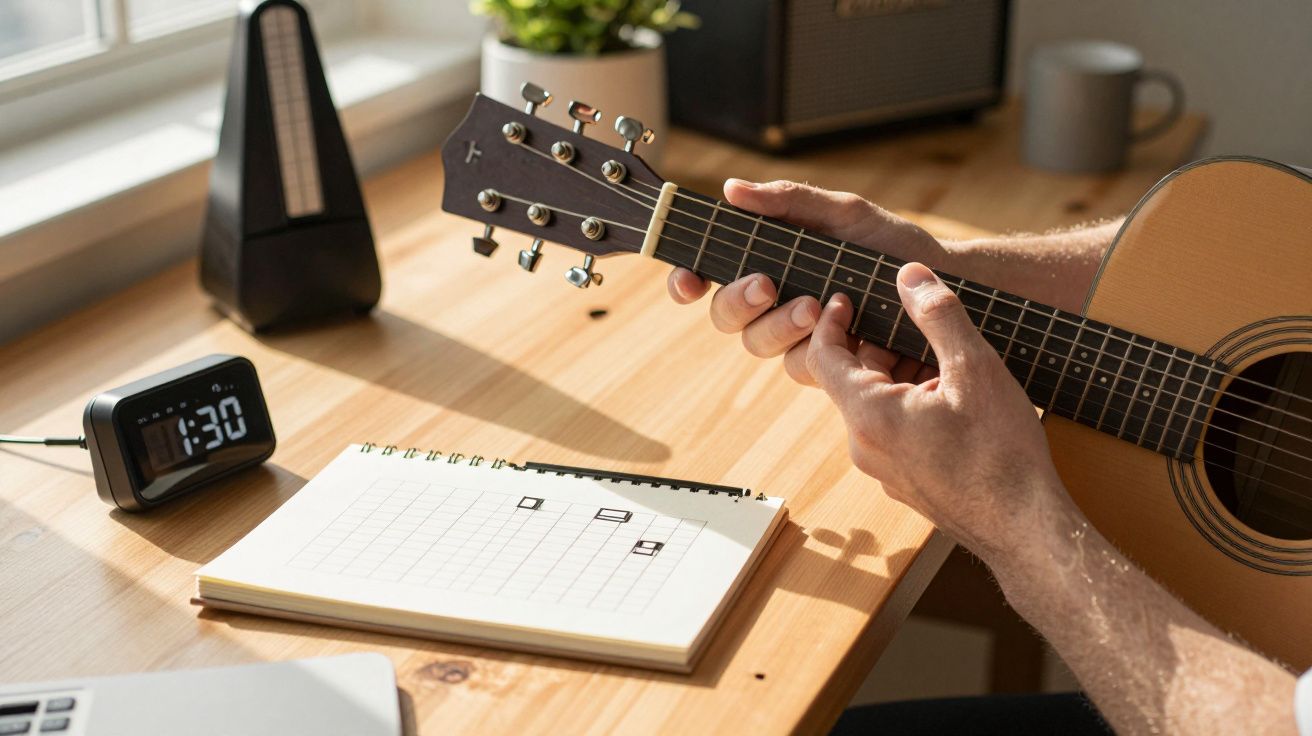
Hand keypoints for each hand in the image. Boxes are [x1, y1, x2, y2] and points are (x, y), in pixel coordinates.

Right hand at [667, 179, 946, 385]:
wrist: (945, 287)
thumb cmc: (891, 247)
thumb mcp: (844, 215)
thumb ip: (790, 203)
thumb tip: (732, 189)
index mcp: (771, 263)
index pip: (712, 274)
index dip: (687, 279)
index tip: (688, 280)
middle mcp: (776, 303)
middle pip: (726, 315)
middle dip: (738, 301)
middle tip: (767, 285)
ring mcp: (799, 337)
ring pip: (758, 344)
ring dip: (779, 325)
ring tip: (815, 307)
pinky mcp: (826, 368)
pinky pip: (799, 368)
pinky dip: (817, 350)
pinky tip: (846, 334)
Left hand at [807, 262, 1068, 558]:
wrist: (1025, 530)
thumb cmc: (1001, 454)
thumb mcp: (974, 369)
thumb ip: (938, 316)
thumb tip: (910, 275)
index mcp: (868, 415)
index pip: (824, 356)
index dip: (832, 321)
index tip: (849, 297)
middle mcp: (864, 446)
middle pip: (852, 379)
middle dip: (880, 345)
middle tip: (916, 322)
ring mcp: (883, 470)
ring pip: (876, 406)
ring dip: (901, 375)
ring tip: (946, 359)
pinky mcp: (905, 483)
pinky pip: (894, 432)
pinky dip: (912, 404)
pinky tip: (954, 398)